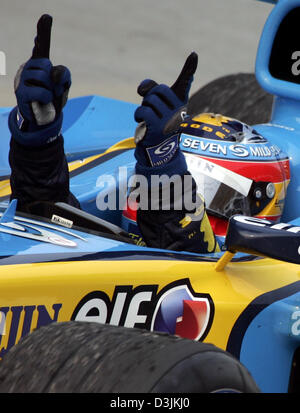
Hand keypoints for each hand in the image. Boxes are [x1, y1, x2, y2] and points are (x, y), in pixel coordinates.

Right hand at [13, 14, 70, 131]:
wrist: (44, 118)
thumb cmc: (53, 98)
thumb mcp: (64, 85)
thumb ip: (64, 74)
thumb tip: (53, 73)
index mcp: (40, 63)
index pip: (42, 44)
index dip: (44, 31)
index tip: (47, 17)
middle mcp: (30, 67)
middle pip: (47, 65)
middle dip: (53, 80)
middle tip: (50, 89)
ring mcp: (23, 78)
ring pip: (44, 77)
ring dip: (50, 90)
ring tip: (46, 95)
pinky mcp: (21, 92)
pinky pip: (42, 91)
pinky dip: (47, 97)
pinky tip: (43, 100)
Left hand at [134, 52, 197, 167]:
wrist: (157, 146)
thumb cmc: (156, 120)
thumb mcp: (155, 102)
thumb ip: (149, 88)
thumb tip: (142, 88)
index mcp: (180, 100)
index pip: (185, 81)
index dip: (190, 67)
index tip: (194, 54)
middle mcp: (179, 108)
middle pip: (157, 89)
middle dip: (150, 98)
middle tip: (153, 111)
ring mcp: (169, 117)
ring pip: (149, 100)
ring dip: (144, 108)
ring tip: (150, 119)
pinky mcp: (158, 125)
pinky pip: (142, 110)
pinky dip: (139, 115)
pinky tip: (143, 122)